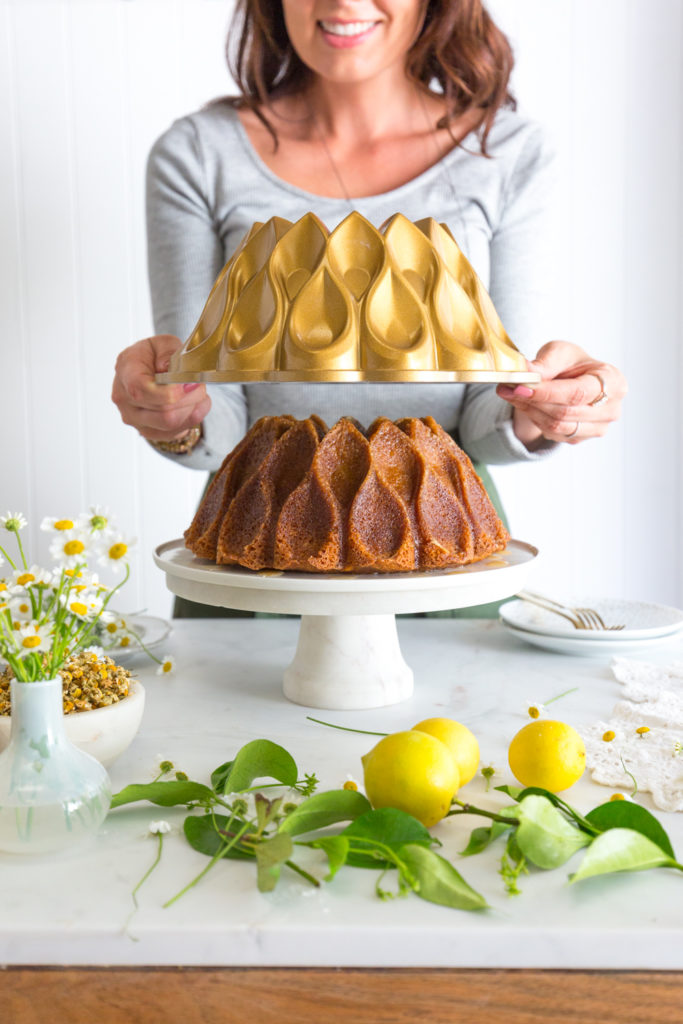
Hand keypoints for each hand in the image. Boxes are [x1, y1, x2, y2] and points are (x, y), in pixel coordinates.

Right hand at [111, 335, 210, 441]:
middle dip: (189, 398)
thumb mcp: (164, 343)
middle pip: (162, 411)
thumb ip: (168, 351)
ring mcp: (133, 417)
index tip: (189, 384)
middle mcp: (123, 397)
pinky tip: (196, 405)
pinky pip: (173, 432)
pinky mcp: (146, 430)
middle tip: (200, 385)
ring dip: (192, 409)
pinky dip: (191, 419)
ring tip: (199, 393)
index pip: (140, 389)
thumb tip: (167, 368)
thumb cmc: (154, 355)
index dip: (168, 392)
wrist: (147, 370)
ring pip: (170, 424)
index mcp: (125, 370)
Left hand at [496, 341, 626, 447]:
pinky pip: (552, 434)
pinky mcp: (580, 438)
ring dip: (529, 411)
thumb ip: (545, 363)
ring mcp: (598, 428)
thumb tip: (525, 370)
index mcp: (614, 381)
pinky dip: (534, 419)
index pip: (578, 393)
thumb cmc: (572, 364)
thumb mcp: (560, 353)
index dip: (548, 393)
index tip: (521, 387)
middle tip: (507, 388)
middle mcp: (611, 409)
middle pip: (566, 413)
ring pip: (556, 427)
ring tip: (511, 393)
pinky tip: (526, 404)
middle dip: (533, 401)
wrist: (572, 380)